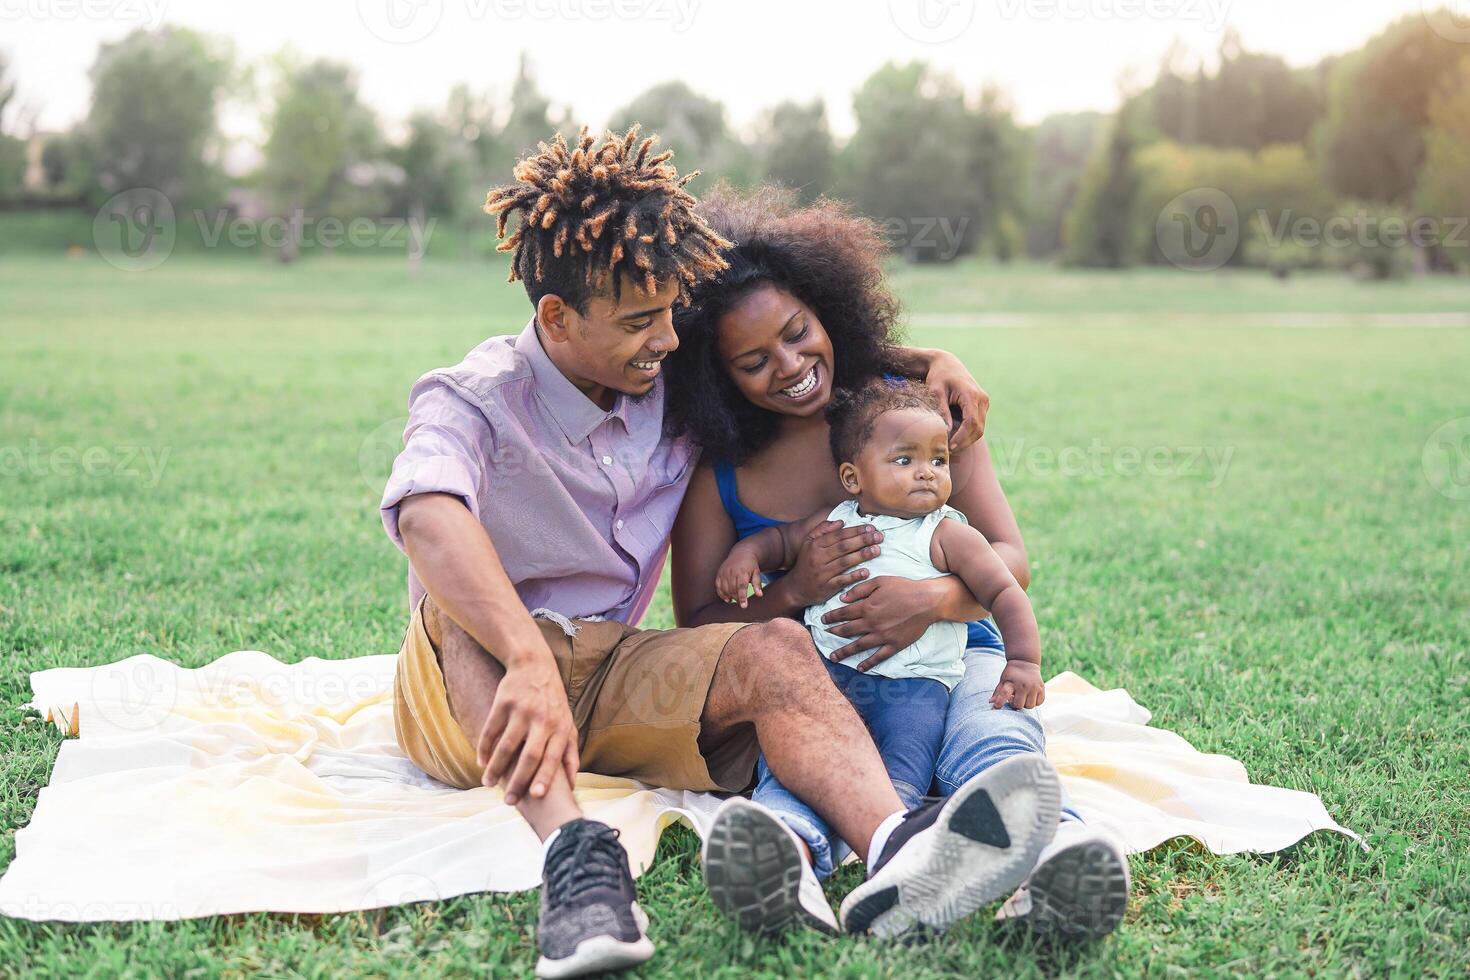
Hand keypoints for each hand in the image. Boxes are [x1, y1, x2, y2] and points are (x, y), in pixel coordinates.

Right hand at [477, 654, 578, 804]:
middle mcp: (543, 719)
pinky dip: (484, 748)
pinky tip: (481, 762)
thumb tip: (572, 785)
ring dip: (496, 768)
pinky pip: (491, 730)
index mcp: (560, 727)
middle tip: (509, 802)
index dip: (545, 777)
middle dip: (519, 781)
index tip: (536, 797)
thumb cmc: (553, 703)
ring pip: (507, 746)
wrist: (534, 665)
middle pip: (530, 756)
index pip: (553, 757)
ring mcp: (522, 710)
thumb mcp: (568, 724)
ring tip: (489, 784)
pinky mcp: (504, 702)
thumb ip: (570, 754)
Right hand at [716, 553, 764, 607]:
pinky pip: (718, 586)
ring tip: (734, 600)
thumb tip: (760, 595)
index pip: (741, 587)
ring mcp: (724, 572)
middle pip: (732, 589)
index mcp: (742, 572)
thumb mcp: (756, 572)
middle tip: (741, 602)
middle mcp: (732, 572)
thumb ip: (757, 584)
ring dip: (729, 596)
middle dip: (736, 598)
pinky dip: (721, 593)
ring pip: (724, 588)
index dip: (742, 597)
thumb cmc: (751, 565)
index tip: (744, 606)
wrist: (741, 553)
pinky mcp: (719, 573)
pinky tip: (727, 598)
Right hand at [785, 520, 882, 607]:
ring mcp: (822, 573)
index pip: (838, 535)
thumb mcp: (809, 543)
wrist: (796, 588)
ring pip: (844, 562)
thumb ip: (822, 530)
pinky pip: (842, 581)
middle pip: (843, 546)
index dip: (855, 530)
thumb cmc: (806, 563)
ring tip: (877, 550)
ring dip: (862, 556)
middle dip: (863, 540)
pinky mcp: (826, 587)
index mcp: (815, 545)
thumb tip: (840, 521)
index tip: (870, 527)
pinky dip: (854, 576)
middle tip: (879, 536)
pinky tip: (866, 572)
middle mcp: (818, 558)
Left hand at [820, 576, 942, 669]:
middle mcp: (871, 623)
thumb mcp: (880, 581)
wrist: (927, 601)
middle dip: (834, 633)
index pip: (843, 614)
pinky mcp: (894, 645)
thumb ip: (860, 590)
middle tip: (824, 637)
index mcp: (866, 607)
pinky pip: (878, 657)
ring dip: (844, 652)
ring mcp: (882, 636)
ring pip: (858, 646)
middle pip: (847, 631)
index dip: (831, 617)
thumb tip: (843, 598)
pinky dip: (868, 663)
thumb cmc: (904, 588)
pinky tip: (860, 668)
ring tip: (833, 657)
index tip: (823, 621)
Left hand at [923, 350, 989, 452]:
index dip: (962, 437)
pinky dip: (969, 433)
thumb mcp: (936, 392)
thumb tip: (947, 431)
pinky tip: (956, 439)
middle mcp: (982, 399)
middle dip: (965, 442)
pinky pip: (979, 424)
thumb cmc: (939, 377)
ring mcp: (984, 402)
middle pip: (978, 428)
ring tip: (951, 447)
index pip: (971, 422)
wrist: (947, 364)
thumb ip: (942, 410)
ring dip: (967, 440)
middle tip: (949, 451)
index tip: (950, 446)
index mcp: (971, 395)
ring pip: (980, 428)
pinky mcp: (982, 405)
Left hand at [990, 660, 1044, 709]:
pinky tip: (1030, 696)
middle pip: (1019, 705)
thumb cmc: (1012, 673)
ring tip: (1022, 697)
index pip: (1004, 694)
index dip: (1000, 702)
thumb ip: (998, 692)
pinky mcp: (1042, 688)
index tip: (996, 707)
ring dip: (1025, 704)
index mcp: (1011, 682)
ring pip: (1030, 706)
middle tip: (1013, 698)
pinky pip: (1039, 703)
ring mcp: (1034, 687)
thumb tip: (991, 702)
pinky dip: (1034, 702)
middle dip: (1015, 704)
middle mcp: (1024, 685)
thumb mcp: (1003, 679)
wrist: (1025, 661)